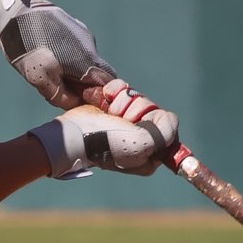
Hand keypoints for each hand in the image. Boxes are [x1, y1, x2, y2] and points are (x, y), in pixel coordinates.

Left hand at [0, 0, 116, 108]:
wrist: (16, 12)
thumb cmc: (28, 47)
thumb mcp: (40, 79)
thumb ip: (60, 96)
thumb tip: (74, 103)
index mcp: (87, 61)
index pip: (108, 84)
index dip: (99, 96)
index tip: (82, 100)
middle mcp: (90, 46)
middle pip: (98, 73)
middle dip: (85, 85)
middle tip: (64, 88)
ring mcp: (83, 34)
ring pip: (86, 60)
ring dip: (75, 70)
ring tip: (50, 69)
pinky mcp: (74, 26)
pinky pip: (78, 48)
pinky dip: (69, 57)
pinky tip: (49, 54)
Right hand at [27, 104, 179, 179]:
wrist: (73, 134)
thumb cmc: (106, 143)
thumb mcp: (142, 143)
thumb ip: (165, 132)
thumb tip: (169, 119)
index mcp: (150, 153)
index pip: (167, 125)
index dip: (155, 120)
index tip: (141, 124)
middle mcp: (140, 138)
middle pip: (152, 109)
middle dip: (136, 109)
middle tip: (121, 120)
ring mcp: (125, 123)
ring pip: (137, 97)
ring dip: (122, 102)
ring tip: (109, 113)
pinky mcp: (112, 108)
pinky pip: (123, 89)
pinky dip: (114, 90)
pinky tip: (105, 98)